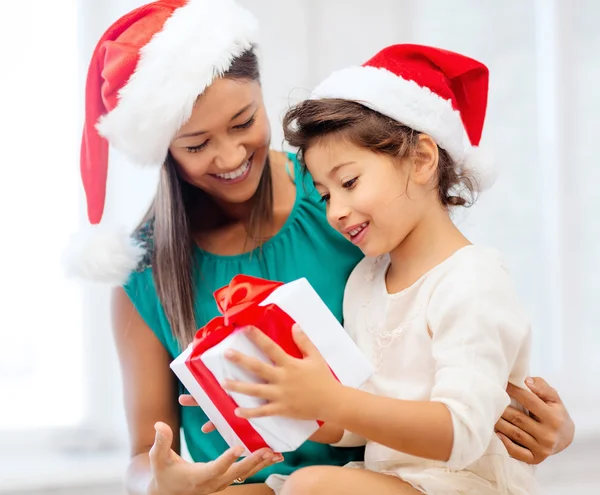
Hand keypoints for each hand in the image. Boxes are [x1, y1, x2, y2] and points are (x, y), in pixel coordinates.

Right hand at [148, 421, 281, 494]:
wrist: (167, 492)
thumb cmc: (163, 473)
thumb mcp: (159, 458)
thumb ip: (162, 442)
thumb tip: (159, 425)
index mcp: (197, 477)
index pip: (215, 468)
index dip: (227, 459)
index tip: (238, 447)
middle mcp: (212, 483)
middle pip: (236, 473)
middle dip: (253, 461)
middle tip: (267, 450)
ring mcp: (220, 484)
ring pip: (244, 475)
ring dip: (260, 464)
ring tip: (276, 454)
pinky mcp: (224, 481)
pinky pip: (244, 474)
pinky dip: (257, 466)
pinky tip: (271, 457)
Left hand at [223, 324, 340, 420]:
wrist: (332, 402)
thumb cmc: (323, 378)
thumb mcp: (315, 357)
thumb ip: (304, 341)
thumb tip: (295, 325)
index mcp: (290, 364)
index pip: (271, 347)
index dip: (258, 337)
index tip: (246, 328)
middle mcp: (282, 379)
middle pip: (258, 368)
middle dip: (241, 360)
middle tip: (226, 354)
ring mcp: (280, 395)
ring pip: (255, 391)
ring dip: (238, 387)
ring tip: (223, 383)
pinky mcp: (281, 409)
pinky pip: (262, 412)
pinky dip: (249, 412)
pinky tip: (236, 411)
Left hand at [495, 377, 574, 464]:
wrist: (565, 437)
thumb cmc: (555, 412)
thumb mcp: (554, 398)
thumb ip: (541, 387)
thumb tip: (526, 381)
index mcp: (554, 418)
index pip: (529, 401)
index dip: (514, 391)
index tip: (503, 383)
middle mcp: (548, 435)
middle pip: (518, 418)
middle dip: (502, 407)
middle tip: (488, 398)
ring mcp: (542, 448)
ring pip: (514, 433)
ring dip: (498, 423)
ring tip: (488, 413)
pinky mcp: (535, 459)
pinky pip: (516, 451)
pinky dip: (504, 442)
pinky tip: (496, 433)